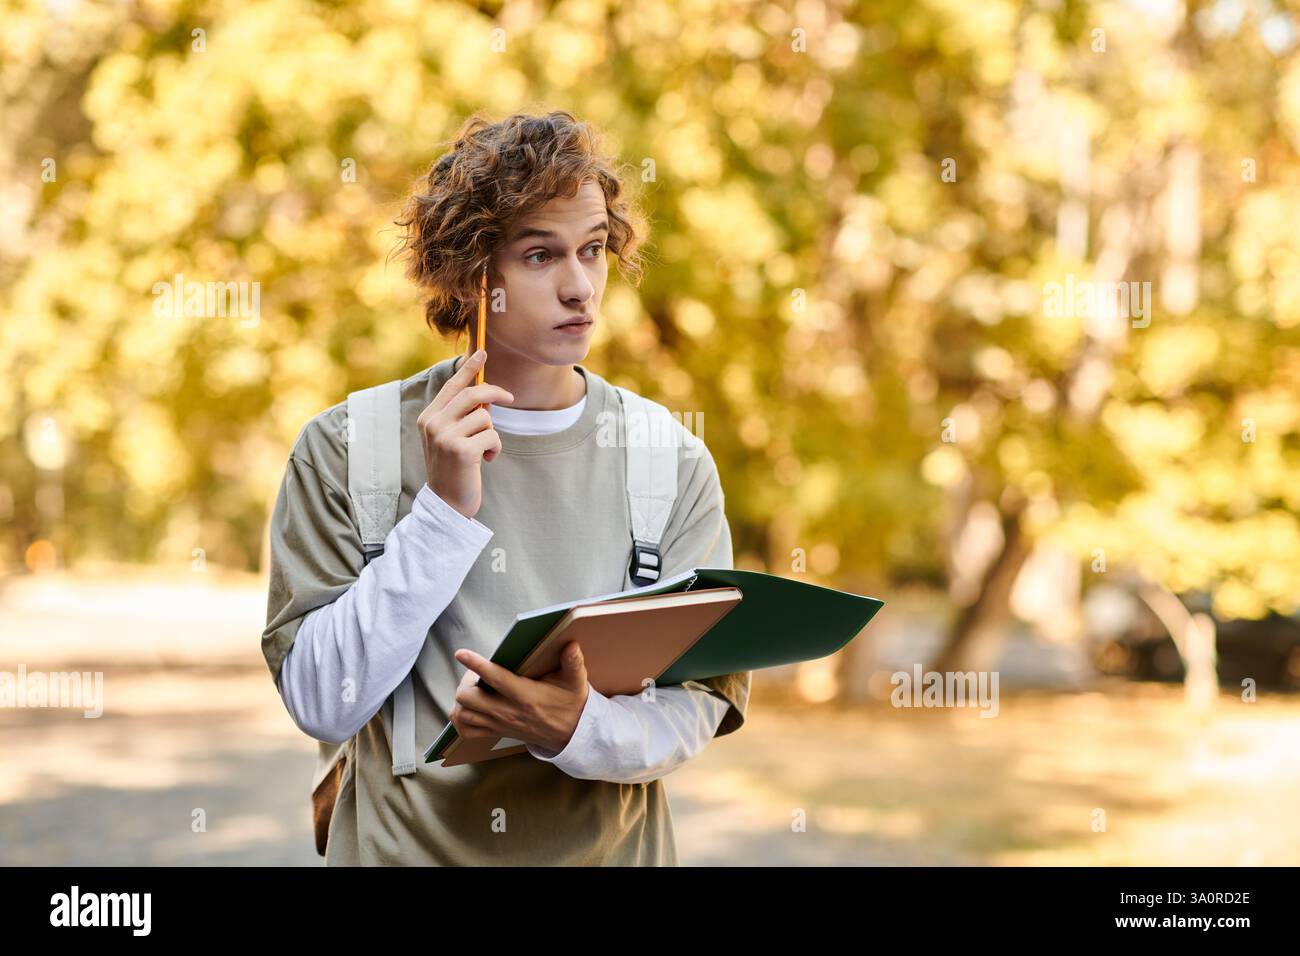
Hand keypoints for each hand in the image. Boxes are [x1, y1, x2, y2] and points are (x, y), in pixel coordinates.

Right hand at [417, 348, 514, 518]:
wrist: (446, 504)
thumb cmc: (453, 469)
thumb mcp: (450, 438)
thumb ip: (461, 416)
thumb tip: (486, 395)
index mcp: (428, 418)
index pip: (452, 386)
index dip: (469, 368)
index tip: (483, 352)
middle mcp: (433, 424)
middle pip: (472, 394)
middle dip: (495, 392)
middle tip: (510, 397)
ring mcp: (445, 437)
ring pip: (485, 417)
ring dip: (492, 433)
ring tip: (485, 449)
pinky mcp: (462, 451)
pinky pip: (492, 436)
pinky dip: (496, 448)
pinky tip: (486, 461)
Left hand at [448, 642, 588, 753]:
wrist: (570, 734)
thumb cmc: (570, 704)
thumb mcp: (576, 682)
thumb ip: (573, 663)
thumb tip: (571, 645)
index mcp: (525, 696)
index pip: (495, 679)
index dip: (476, 665)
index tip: (462, 654)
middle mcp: (508, 711)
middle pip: (469, 698)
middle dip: (465, 682)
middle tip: (475, 674)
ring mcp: (500, 724)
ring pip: (463, 715)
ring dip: (461, 699)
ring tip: (471, 688)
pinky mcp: (497, 732)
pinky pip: (466, 731)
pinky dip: (461, 719)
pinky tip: (468, 707)